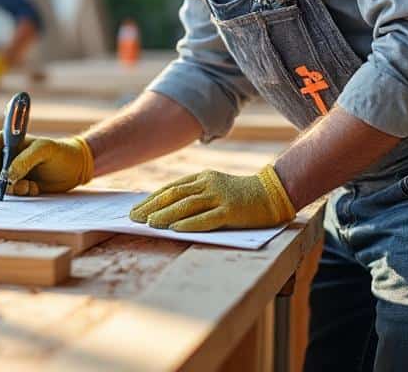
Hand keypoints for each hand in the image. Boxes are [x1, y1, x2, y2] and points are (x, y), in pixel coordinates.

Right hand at [0, 133, 92, 195]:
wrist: (74, 169)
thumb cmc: (61, 154)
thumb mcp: (45, 150)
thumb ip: (25, 160)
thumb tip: (7, 176)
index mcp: (10, 139)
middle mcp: (5, 154)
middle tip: (16, 188)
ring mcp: (8, 170)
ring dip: (11, 189)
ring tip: (31, 187)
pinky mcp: (14, 184)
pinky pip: (6, 193)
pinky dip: (18, 194)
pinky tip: (34, 189)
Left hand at [128, 165, 295, 231]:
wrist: (273, 193)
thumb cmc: (243, 195)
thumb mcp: (217, 188)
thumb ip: (197, 194)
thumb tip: (169, 209)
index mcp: (202, 178)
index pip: (171, 188)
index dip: (151, 198)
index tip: (136, 209)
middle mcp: (208, 184)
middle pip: (174, 195)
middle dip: (151, 207)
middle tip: (134, 218)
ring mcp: (220, 197)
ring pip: (186, 205)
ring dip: (165, 215)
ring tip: (149, 223)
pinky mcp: (231, 211)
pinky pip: (206, 218)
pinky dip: (189, 224)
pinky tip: (175, 229)